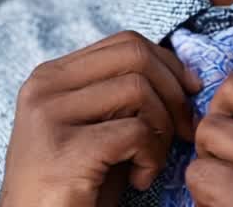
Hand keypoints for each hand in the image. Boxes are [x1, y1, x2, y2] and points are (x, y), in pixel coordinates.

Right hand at [0, 31, 201, 206]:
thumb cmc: (75, 188)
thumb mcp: (95, 130)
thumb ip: (122, 96)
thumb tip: (184, 74)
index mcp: (50, 77)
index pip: (123, 42)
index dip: (167, 64)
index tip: (189, 94)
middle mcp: (43, 88)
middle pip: (134, 55)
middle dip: (173, 91)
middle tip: (183, 131)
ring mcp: (48, 116)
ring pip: (138, 89)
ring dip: (162, 129)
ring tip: (150, 162)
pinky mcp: (64, 150)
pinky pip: (135, 131)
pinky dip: (152, 157)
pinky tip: (139, 180)